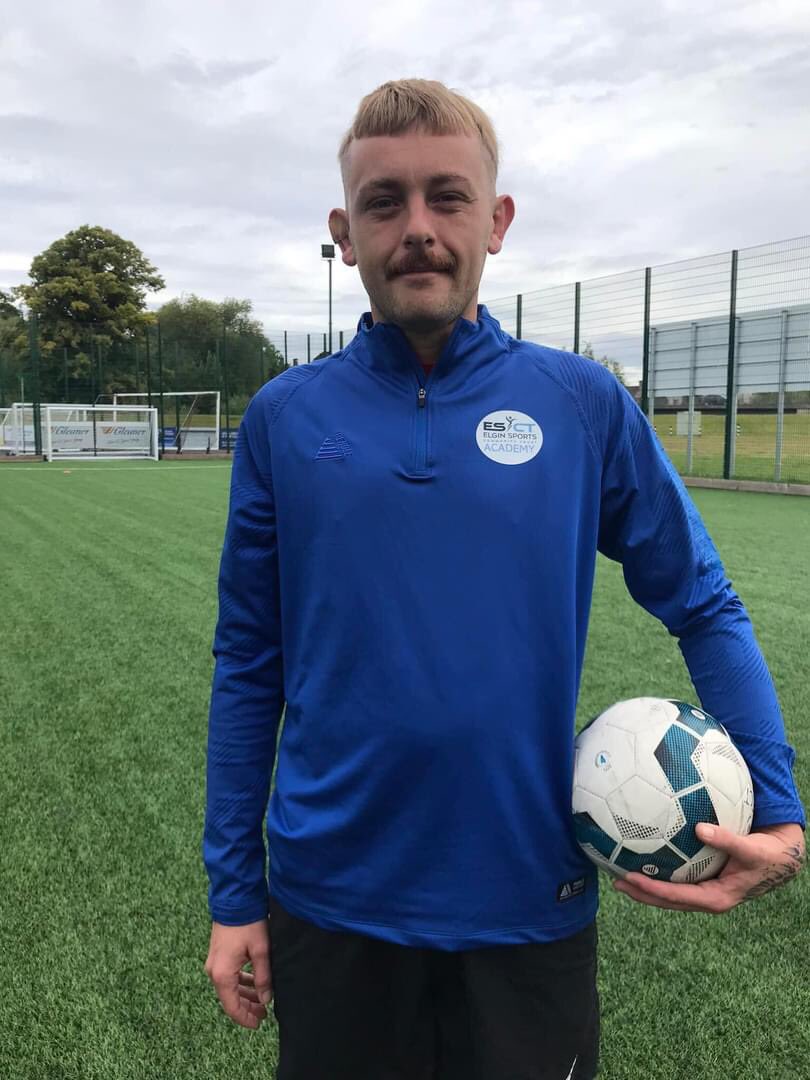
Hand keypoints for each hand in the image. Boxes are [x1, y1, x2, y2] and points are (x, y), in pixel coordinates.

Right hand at [204, 919, 272, 1028]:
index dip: (245, 1018)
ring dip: (245, 994)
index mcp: (222, 974)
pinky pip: (228, 976)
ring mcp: (214, 962)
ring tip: (263, 1000)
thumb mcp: (260, 951)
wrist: (235, 898)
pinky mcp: (218, 954)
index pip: (232, 1007)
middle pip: (229, 998)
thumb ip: (263, 977)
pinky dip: (241, 982)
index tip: (259, 1024)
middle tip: (264, 1014)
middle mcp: (214, 971)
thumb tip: (266, 998)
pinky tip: (254, 982)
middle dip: (247, 1007)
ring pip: (229, 987)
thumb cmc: (248, 924)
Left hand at [612, 822, 805, 913]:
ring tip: (621, 876)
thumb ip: (726, 840)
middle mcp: (707, 899)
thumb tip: (700, 828)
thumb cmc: (765, 855)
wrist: (780, 861)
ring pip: (670, 895)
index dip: (652, 890)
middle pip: (668, 901)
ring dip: (647, 888)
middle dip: (642, 893)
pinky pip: (678, 883)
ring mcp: (705, 893)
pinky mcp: (705, 883)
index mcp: (716, 899)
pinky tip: (645, 863)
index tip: (630, 879)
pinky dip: (660, 876)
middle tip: (616, 880)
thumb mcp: (750, 849)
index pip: (677, 897)